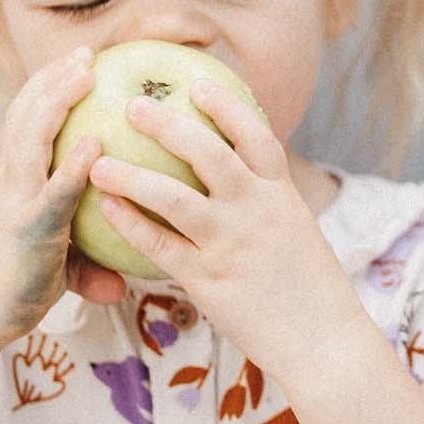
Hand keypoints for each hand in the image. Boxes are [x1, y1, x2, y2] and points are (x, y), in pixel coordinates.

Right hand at [0, 48, 112, 345]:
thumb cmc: (8, 294)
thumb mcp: (54, 270)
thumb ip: (85, 267)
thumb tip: (120, 285)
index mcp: (14, 184)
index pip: (25, 124)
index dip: (46, 91)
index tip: (75, 63)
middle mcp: (11, 184)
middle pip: (26, 116)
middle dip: (53, 79)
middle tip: (87, 52)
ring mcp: (16, 202)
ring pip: (32, 138)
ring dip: (59, 100)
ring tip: (86, 71)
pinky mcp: (27, 230)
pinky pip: (53, 192)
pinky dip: (72, 165)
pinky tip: (94, 144)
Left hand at [86, 79, 356, 358]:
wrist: (324, 341)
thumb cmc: (309, 291)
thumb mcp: (297, 234)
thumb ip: (268, 207)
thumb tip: (239, 185)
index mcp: (283, 196)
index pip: (256, 136)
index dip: (227, 106)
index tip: (199, 82)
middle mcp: (257, 211)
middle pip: (209, 153)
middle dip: (168, 124)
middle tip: (133, 106)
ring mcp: (232, 244)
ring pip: (174, 197)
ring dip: (133, 175)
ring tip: (99, 160)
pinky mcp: (210, 280)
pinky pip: (160, 246)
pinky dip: (131, 224)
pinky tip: (107, 209)